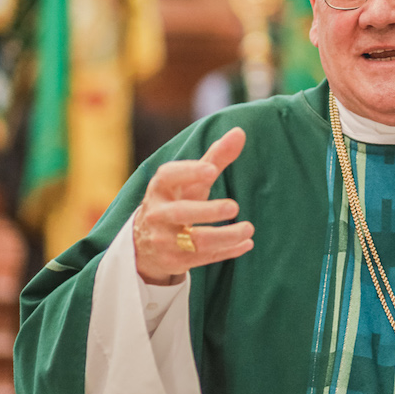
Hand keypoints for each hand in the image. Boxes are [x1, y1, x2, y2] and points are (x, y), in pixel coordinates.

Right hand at [132, 127, 253, 285]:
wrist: (145, 241)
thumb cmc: (176, 200)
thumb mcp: (192, 180)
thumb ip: (215, 157)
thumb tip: (240, 132)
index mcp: (160, 187)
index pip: (169, 176)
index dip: (189, 172)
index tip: (211, 170)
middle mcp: (157, 213)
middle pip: (181, 213)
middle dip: (208, 211)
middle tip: (234, 207)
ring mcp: (164, 240)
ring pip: (194, 242)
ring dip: (224, 237)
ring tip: (249, 229)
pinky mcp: (173, 261)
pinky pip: (202, 258)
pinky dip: (226, 252)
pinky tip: (246, 244)